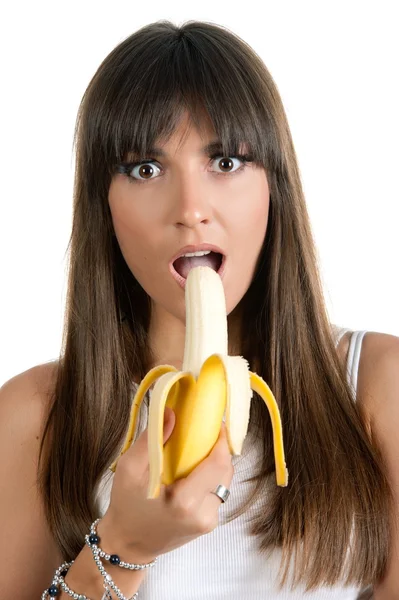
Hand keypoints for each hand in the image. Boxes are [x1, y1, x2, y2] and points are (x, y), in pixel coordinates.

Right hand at [100, 406, 233, 560]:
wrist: (128, 545)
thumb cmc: (126, 506)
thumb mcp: (129, 469)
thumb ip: (151, 440)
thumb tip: (172, 411)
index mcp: (185, 502)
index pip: (219, 463)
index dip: (221, 440)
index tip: (216, 422)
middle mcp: (204, 515)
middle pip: (226, 470)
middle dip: (219, 448)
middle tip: (205, 431)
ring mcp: (208, 522)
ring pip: (224, 481)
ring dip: (215, 462)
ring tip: (199, 449)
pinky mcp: (208, 523)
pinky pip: (217, 491)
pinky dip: (210, 477)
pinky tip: (194, 470)